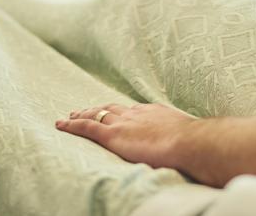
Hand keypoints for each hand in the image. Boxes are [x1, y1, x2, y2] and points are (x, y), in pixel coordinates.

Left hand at [55, 102, 195, 171]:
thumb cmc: (193, 144)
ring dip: (82, 115)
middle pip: (110, 108)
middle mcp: (135, 114)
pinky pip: (87, 127)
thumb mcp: (186, 135)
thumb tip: (186, 146)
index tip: (113, 113)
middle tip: (84, 109)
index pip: (130, 110)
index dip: (118, 112)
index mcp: (152, 112)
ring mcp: (123, 123)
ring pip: (95, 114)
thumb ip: (178, 137)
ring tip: (70, 116)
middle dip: (97, 108)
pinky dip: (73, 125)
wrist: (189, 142)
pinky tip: (62, 125)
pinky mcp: (113, 135)